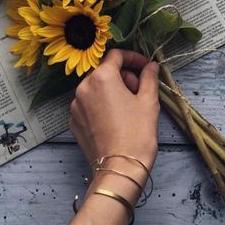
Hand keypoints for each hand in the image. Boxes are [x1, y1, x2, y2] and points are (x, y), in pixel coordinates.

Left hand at [69, 49, 159, 173]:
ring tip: (128, 108)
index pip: (117, 55)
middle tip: (140, 92)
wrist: (119, 169)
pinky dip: (101, 105)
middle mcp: (84, 86)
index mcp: (102, 77)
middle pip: (105, 71)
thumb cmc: (137, 133)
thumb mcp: (148, 102)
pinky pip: (88, 104)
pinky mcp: (73, 121)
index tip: (145, 67)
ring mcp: (75, 105)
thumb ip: (149, 78)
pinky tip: (114, 120)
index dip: (133, 58)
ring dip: (112, 91)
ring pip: (96, 88)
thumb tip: (151, 66)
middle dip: (124, 77)